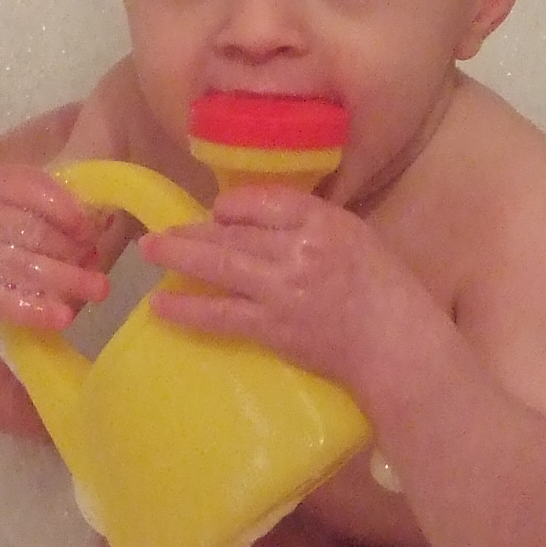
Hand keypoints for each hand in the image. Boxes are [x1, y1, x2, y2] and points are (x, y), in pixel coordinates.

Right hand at [0, 162, 109, 329]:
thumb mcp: (9, 199)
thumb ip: (47, 203)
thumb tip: (95, 225)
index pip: (33, 188)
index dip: (68, 210)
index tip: (91, 231)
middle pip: (34, 232)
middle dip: (73, 251)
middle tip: (99, 266)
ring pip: (25, 267)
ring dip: (68, 279)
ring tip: (98, 289)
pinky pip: (4, 301)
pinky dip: (37, 310)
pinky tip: (63, 317)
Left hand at [139, 183, 414, 383]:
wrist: (397, 345)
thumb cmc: (385, 290)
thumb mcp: (355, 236)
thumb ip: (311, 224)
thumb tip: (261, 221)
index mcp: (323, 221)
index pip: (263, 200)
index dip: (232, 205)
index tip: (216, 212)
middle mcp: (298, 249)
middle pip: (233, 231)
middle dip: (192, 230)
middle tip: (160, 229)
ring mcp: (282, 289)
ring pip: (220, 265)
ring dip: (178, 257)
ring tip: (148, 251)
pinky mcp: (272, 327)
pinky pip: (220, 315)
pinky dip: (187, 309)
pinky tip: (159, 306)